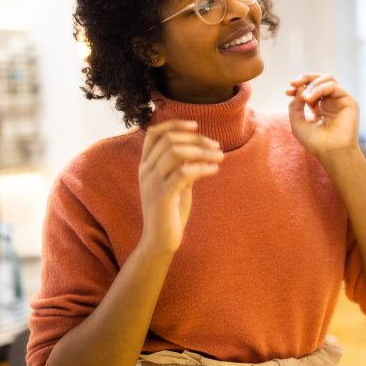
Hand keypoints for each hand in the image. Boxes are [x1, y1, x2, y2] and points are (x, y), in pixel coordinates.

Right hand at [137, 120, 223, 256]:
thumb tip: (200, 151)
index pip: (154, 134)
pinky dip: (202, 167)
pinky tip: (215, 169)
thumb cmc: (171, 211)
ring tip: (220, 156)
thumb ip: (182, 166)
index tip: (195, 125)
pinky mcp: (163, 197)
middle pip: (170, 140)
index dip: (174, 124)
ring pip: (176, 153)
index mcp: (146, 165)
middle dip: (196, 139)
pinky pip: (184, 173)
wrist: (160, 241)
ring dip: (203, 151)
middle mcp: (146, 171)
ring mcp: (152, 184)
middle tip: (217, 145)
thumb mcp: (176, 184)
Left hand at [286, 74, 359, 160]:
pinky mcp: (349, 102)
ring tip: (305, 98)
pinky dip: (319, 88)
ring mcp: (341, 101)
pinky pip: (334, 86)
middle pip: (320, 79)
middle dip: (305, 78)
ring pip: (328, 79)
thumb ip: (295, 105)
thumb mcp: (297, 122)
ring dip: (312, 84)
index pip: (311, 89)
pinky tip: (310, 98)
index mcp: (321, 108)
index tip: (288, 92)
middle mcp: (332, 102)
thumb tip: (299, 88)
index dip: (299, 86)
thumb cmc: (315, 142)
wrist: (331, 153)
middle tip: (293, 83)